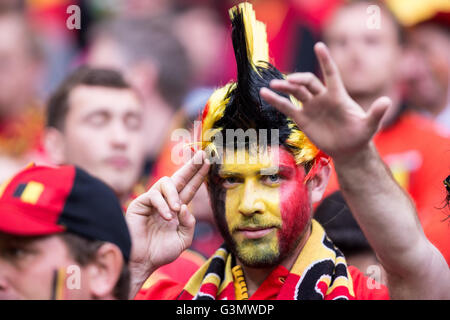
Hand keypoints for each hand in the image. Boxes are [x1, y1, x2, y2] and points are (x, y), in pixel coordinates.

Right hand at [126, 151, 209, 288]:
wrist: (143, 262)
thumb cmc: (161, 252)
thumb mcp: (183, 239)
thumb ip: (189, 223)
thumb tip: (185, 206)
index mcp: (177, 208)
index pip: (190, 187)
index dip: (198, 175)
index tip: (208, 162)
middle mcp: (166, 201)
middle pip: (179, 178)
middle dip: (191, 166)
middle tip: (202, 155)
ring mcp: (153, 201)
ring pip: (166, 183)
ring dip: (174, 195)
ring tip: (176, 210)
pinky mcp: (140, 203)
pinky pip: (154, 196)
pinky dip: (163, 206)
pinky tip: (166, 217)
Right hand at [260, 42, 390, 162]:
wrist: (348, 150)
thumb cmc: (360, 135)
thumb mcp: (370, 125)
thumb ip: (376, 113)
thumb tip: (386, 101)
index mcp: (338, 95)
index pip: (331, 73)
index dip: (325, 60)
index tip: (319, 46)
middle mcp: (322, 98)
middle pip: (308, 82)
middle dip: (298, 79)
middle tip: (288, 82)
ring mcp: (311, 107)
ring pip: (295, 92)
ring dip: (284, 88)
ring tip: (271, 86)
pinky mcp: (302, 118)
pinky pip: (287, 107)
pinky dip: (276, 101)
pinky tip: (264, 95)